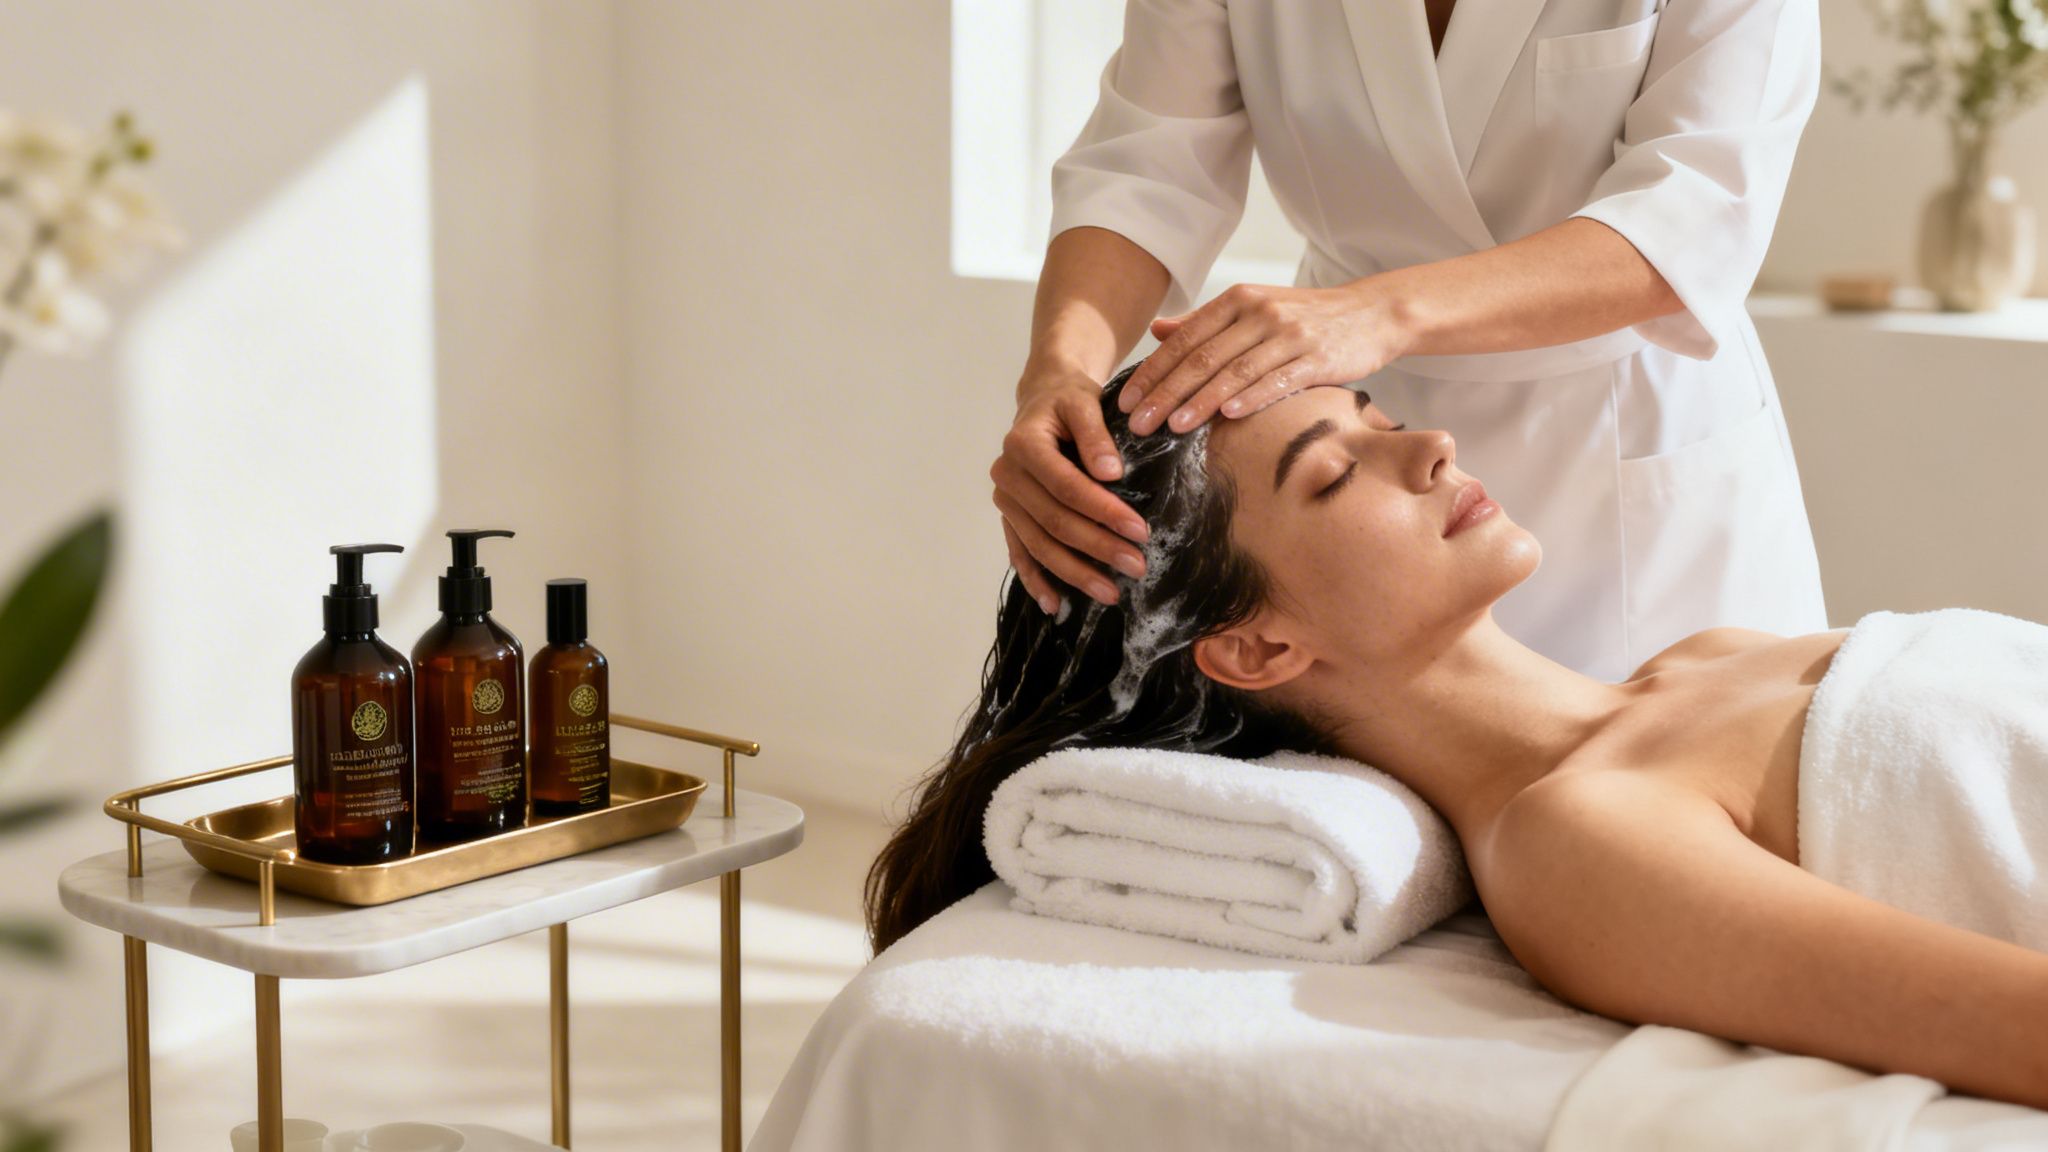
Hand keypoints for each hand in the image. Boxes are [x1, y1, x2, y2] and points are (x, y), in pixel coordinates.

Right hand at [991, 370, 1151, 611]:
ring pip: (1039, 544)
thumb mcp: (1085, 402)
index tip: (1140, 531)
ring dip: (1074, 572)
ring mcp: (1005, 500)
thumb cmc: (1070, 400)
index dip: (1103, 512)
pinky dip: (1035, 580)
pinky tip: (1055, 604)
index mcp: (1023, 445)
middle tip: (1137, 567)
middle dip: (1097, 548)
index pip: (1067, 487)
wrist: (1044, 399)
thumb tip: (1111, 474)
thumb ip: (1096, 435)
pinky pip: (1019, 552)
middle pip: (1053, 522)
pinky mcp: (1009, 517)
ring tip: (1111, 593)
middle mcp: (1006, 475)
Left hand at [1119, 280, 1417, 435]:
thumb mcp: (1254, 308)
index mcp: (1237, 299)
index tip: (1125, 402)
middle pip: (1202, 357)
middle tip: (1137, 424)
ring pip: (1235, 371)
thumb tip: (1157, 331)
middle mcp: (1259, 312)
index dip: (1152, 372)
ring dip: (1201, 401)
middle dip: (1166, 393)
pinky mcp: (1318, 357)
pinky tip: (1228, 417)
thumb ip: (1205, 322)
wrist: (1371, 313)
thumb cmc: (1305, 317)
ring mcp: (1289, 334)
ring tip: (1173, 427)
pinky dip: (1251, 398)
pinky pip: (1278, 380)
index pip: (1184, 339)